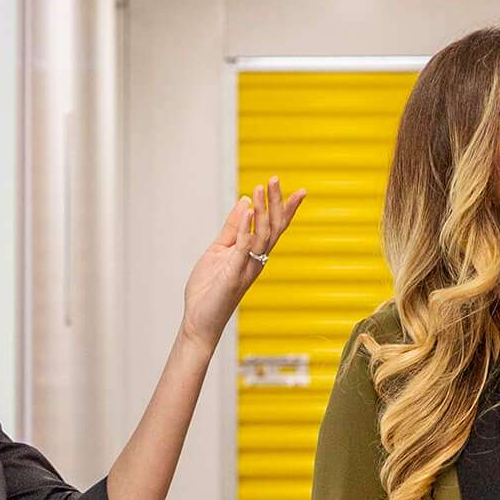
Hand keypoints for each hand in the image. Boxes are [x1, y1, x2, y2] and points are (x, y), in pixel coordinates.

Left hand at [182, 178, 305, 349]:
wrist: (199, 319)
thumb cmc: (209, 289)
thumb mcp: (219, 250)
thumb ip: (232, 228)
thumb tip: (243, 202)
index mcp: (254, 254)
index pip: (275, 227)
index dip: (287, 209)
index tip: (300, 191)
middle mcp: (257, 259)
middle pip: (273, 227)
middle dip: (276, 203)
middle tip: (275, 179)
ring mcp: (247, 267)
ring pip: (262, 235)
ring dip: (262, 210)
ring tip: (260, 188)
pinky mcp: (234, 274)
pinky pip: (244, 248)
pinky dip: (246, 228)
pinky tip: (248, 210)